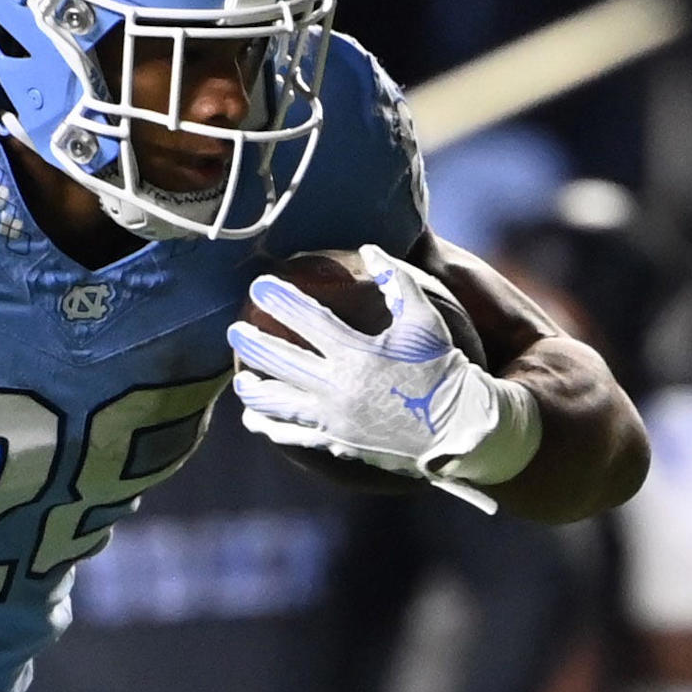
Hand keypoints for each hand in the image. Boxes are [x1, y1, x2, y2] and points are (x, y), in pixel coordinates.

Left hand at [227, 245, 538, 499]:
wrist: (456, 428)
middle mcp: (337, 387)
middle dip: (252, 344)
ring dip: (255, 391)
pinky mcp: (337, 442)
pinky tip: (257, 422)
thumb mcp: (425, 319)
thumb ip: (398, 281)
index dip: (279, 299)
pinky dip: (272, 428)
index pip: (306, 320)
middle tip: (235, 331)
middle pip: (280, 362)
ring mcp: (334, 419)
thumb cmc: (442, 368)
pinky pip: (295, 435)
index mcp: (356, 353)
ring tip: (241, 381)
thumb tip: (371, 249)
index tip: (259, 286)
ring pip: (279, 404)